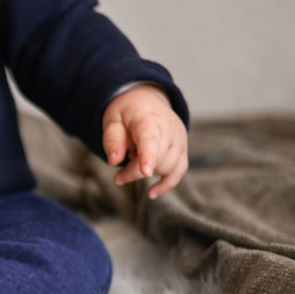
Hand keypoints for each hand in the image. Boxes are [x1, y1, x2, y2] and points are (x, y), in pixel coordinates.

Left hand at [102, 84, 188, 198]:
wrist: (146, 101)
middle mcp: (169, 129)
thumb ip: (112, 139)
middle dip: (134, 170)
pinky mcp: (182, 150)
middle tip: (118, 175)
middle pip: (157, 158)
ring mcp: (179, 140)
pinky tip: (152, 193)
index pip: (151, 139)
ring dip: (146, 173)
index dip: (149, 156)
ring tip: (133, 161)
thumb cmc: (127, 112)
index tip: (146, 172)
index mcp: (148, 118)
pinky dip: (167, 184)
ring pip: (167, 167)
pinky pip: (179, 171)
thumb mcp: (112, 120)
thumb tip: (114, 161)